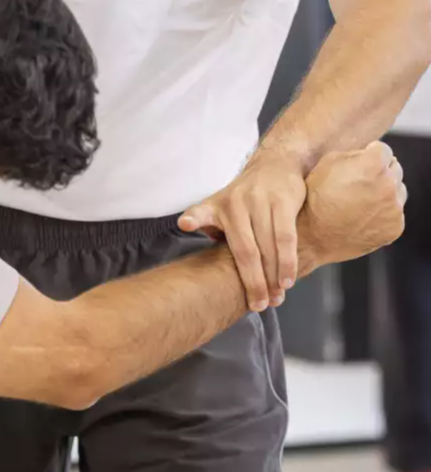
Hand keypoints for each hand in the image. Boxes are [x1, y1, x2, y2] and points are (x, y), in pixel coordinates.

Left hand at [179, 151, 307, 312]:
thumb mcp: (219, 205)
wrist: (274, 166)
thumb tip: (197, 249)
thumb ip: (208, 226)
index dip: (193, 219)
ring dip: (273, 277)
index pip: (202, 215)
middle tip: (258, 306)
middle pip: (244, 250)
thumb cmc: (243, 196)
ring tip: (275, 299)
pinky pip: (286, 238)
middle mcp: (236, 203)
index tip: (185, 223)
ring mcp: (260, 201)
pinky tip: (288, 280)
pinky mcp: (283, 201)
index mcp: (216, 206)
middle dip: (252, 282)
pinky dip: (288, 262)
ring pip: (267, 247)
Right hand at [299, 143, 405, 272]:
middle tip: (361, 184)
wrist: (313, 237)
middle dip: (380, 173)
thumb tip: (368, 155)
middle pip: (395, 169)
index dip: (370, 154)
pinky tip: (364, 217)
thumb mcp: (327, 164)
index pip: (384, 150)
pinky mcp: (395, 227)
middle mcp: (389, 185)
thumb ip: (354, 155)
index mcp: (373, 164)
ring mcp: (394, 208)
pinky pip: (395, 214)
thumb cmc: (315, 199)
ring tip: (362, 202)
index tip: (362, 162)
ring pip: (398, 192)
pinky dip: (383, 214)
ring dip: (385, 193)